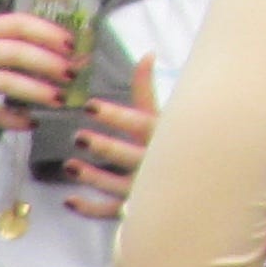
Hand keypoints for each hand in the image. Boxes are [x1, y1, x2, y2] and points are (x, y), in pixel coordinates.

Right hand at [0, 13, 79, 141]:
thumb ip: (15, 48)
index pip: (19, 23)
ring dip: (35, 91)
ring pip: (4, 81)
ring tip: (58, 100)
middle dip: (47, 63)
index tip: (72, 45)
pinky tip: (30, 123)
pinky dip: (12, 118)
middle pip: (14, 51)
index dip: (48, 33)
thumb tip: (66, 56)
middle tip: (71, 75)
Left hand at [60, 57, 160, 219]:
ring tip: (70, 166)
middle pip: (126, 155)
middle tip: (79, 138)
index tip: (89, 106)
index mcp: (161, 136)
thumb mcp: (162, 115)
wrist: (196, 184)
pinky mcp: (132, 208)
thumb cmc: (173, 142)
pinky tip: (69, 200)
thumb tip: (146, 54)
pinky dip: (88, 209)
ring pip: (115, 185)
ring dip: (91, 177)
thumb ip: (147, 90)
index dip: (114, 116)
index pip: (138, 123)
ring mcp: (142, 187)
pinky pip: (109, 212)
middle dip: (103, 147)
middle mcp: (153, 162)